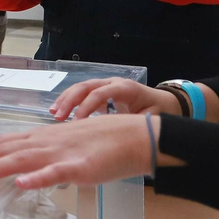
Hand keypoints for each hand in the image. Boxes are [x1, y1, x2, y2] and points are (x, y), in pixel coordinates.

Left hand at [0, 114, 178, 189]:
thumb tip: (20, 171)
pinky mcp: (79, 166)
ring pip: (21, 160)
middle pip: (3, 150)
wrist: (132, 138)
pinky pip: (55, 173)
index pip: (0, 144)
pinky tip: (21, 184)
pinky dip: (38, 178)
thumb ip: (41, 158)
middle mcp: (44, 142)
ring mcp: (60, 153)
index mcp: (39, 138)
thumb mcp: (62, 148)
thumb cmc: (98, 145)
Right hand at [51, 77, 182, 119]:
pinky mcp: (102, 92)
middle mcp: (113, 83)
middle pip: (86, 86)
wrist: (165, 104)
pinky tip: (59, 112)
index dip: (87, 107)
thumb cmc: (157, 112)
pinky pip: (82, 94)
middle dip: (70, 101)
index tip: (77, 123)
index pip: (100, 94)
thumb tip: (113, 135)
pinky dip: (69, 102)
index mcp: (125, 89)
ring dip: (65, 99)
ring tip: (53, 113)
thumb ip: (129, 125)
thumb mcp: (147, 120)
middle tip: (58, 117)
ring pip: (81, 87)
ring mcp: (106, 86)